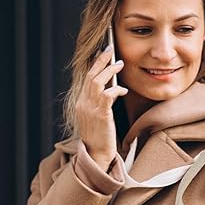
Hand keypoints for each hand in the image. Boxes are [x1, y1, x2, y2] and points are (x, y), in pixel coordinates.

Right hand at [75, 47, 127, 169]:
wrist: (97, 155)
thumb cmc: (100, 138)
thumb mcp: (96, 118)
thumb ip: (100, 103)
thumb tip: (111, 88)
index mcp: (81, 103)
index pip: (87, 79)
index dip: (95, 65)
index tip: (103, 55)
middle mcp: (83, 104)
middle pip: (91, 76)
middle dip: (101, 60)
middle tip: (110, 49)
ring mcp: (90, 109)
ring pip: (98, 82)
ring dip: (110, 70)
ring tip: (120, 63)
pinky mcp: (100, 115)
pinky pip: (108, 95)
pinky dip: (116, 89)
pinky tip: (123, 89)